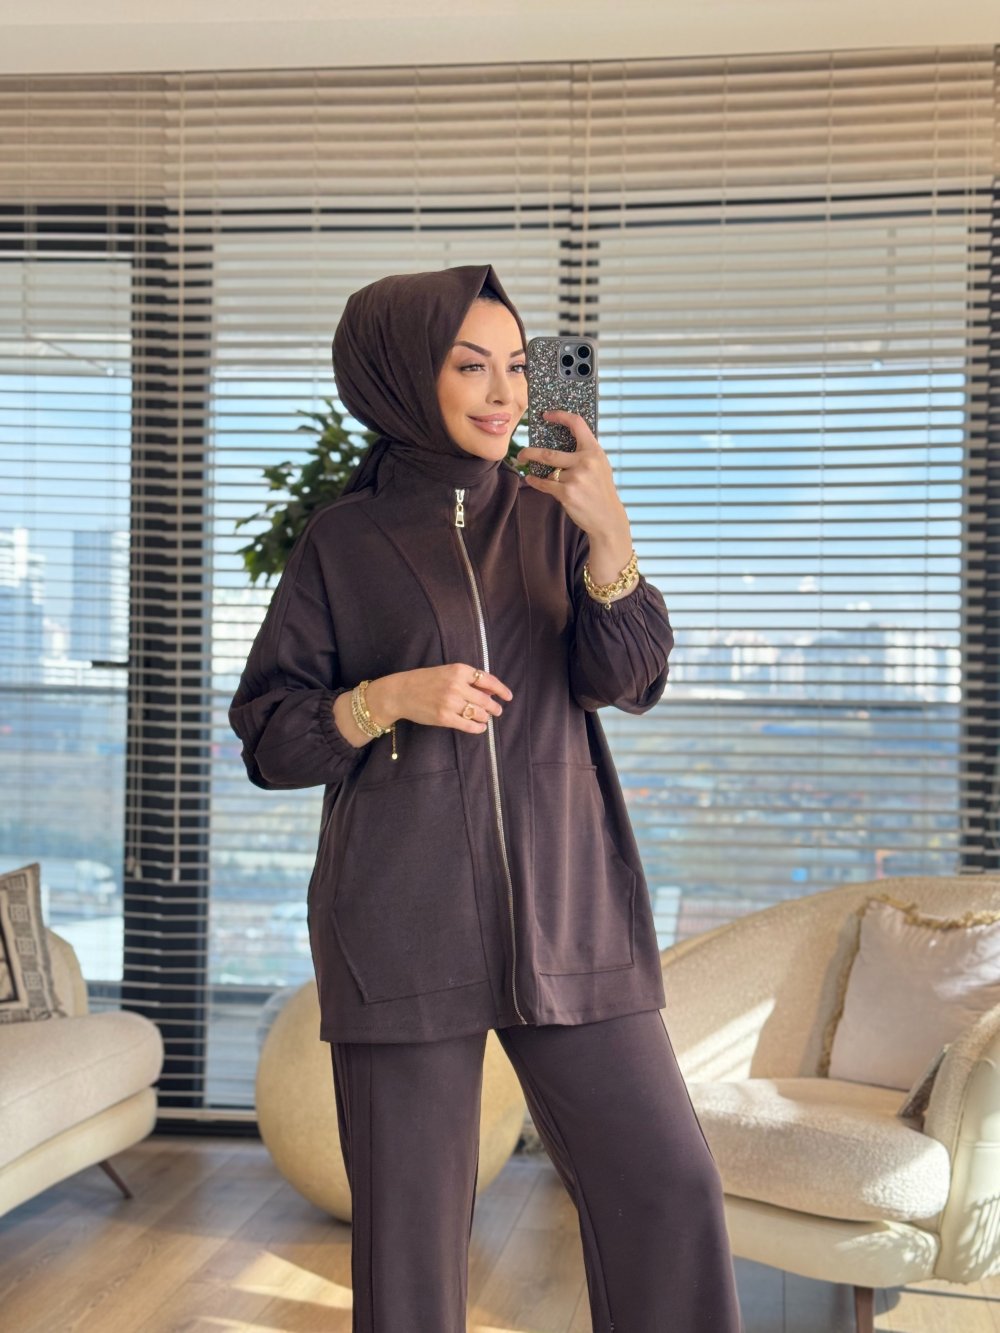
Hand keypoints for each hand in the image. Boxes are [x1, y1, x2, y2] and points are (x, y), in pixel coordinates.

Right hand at [385, 665, 512, 735]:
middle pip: (485, 699)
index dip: (501, 690)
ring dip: (485, 717)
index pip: (488, 680)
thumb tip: (490, 691)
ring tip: (485, 718)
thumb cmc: (424, 681)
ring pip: (478, 713)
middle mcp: (457, 685)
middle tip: (497, 711)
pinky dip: (477, 728)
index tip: (508, 697)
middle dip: (494, 707)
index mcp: (459, 670)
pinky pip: (468, 725)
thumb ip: (467, 679)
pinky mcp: (444, 717)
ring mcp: (451, 702)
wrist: (400, 692)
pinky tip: (479, 727)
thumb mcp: (447, 672)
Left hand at [515, 410, 629, 541]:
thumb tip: (562, 440)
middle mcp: (585, 462)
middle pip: (548, 453)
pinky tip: (530, 479)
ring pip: (548, 471)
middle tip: (522, 453)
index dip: (560, 416)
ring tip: (530, 469)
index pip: (577, 423)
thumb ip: (585, 453)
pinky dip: (536, 482)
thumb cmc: (601, 490)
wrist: (607, 518)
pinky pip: (545, 484)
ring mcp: (576, 478)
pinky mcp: (567, 493)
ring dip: (538, 471)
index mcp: (594, 451)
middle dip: (529, 453)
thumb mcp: (600, 466)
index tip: (546, 415)